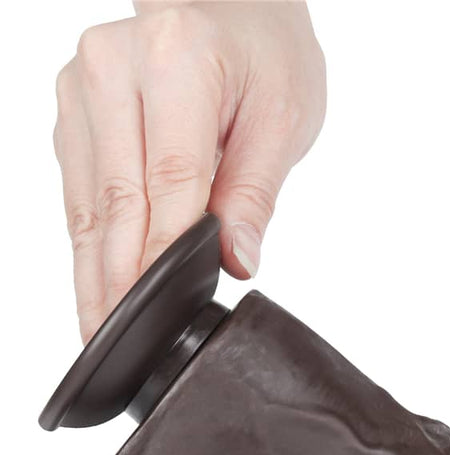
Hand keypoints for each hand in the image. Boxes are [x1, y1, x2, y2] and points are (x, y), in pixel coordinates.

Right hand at [54, 1, 325, 342]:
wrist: (233, 5)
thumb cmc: (266, 55)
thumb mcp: (284, 120)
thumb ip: (254, 194)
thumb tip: (234, 261)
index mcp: (175, 61)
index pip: (168, 181)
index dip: (160, 256)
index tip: (153, 310)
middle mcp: (112, 67)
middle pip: (115, 198)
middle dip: (115, 278)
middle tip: (112, 338)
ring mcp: (82, 87)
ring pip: (88, 201)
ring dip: (92, 268)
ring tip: (97, 327)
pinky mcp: (75, 110)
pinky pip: (80, 189)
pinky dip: (90, 240)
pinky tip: (94, 280)